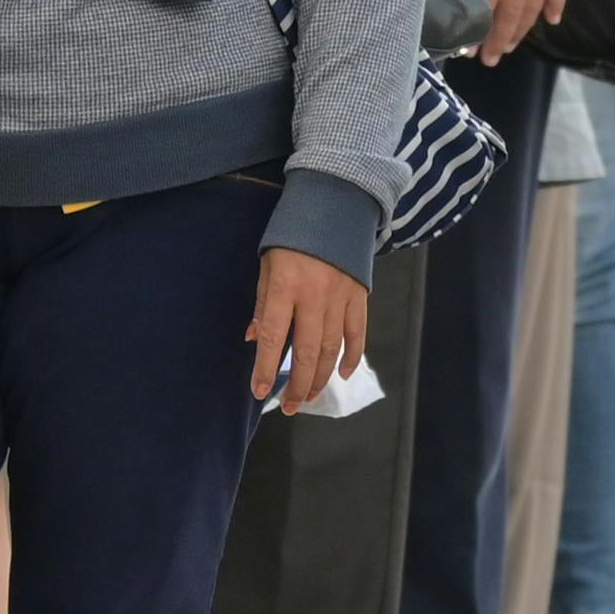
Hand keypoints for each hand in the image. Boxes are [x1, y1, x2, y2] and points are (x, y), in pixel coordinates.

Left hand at [247, 246, 368, 413]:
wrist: (334, 205)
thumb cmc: (292, 236)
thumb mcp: (268, 264)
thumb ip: (264, 304)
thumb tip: (255, 339)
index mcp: (285, 286)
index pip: (273, 337)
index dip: (265, 368)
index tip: (258, 391)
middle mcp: (314, 295)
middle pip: (306, 351)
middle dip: (297, 384)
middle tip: (290, 407)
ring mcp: (340, 296)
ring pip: (332, 348)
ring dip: (321, 377)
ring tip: (309, 396)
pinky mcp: (359, 295)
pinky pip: (357, 333)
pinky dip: (352, 356)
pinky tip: (343, 373)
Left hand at [468, 0, 569, 63]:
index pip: (485, 4)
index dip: (477, 30)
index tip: (465, 49)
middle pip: (511, 11)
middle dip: (499, 39)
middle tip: (488, 60)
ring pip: (534, 3)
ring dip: (523, 29)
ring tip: (511, 48)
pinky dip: (556, 4)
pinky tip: (552, 20)